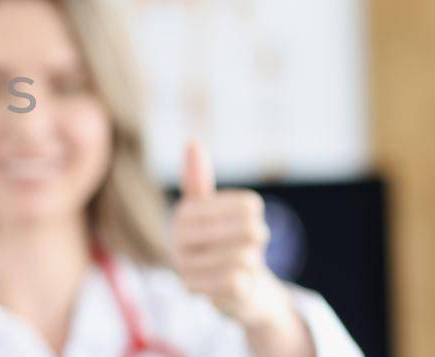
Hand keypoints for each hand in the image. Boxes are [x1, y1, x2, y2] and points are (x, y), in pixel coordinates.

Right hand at [171, 142, 298, 331]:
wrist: (226, 286)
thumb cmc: (223, 240)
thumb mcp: (215, 208)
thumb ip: (200, 179)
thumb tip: (191, 141)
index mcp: (185, 212)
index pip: (248, 207)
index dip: (255, 213)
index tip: (247, 218)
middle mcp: (178, 238)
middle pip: (250, 231)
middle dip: (257, 239)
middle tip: (248, 245)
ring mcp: (184, 266)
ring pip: (245, 258)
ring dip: (251, 262)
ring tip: (241, 263)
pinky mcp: (196, 292)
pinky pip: (240, 281)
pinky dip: (246, 282)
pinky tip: (234, 282)